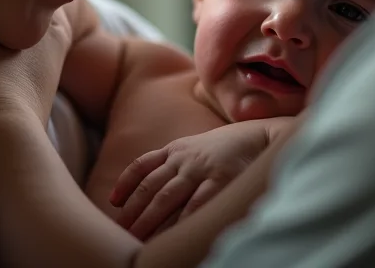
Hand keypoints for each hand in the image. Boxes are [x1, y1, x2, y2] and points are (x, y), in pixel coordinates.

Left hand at [109, 119, 286, 240]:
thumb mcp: (197, 148)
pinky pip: (197, 203)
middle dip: (133, 210)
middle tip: (120, 231)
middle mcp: (184, 158)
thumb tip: (156, 189)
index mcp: (177, 149)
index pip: (143, 165)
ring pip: (167, 197)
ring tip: (135, 238)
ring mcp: (201, 168)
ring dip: (149, 219)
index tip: (114, 201)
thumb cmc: (228, 147)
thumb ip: (178, 163)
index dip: (126, 183)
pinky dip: (182, 220)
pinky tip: (173, 234)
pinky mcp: (221, 179)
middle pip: (150, 186)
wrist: (261, 137)